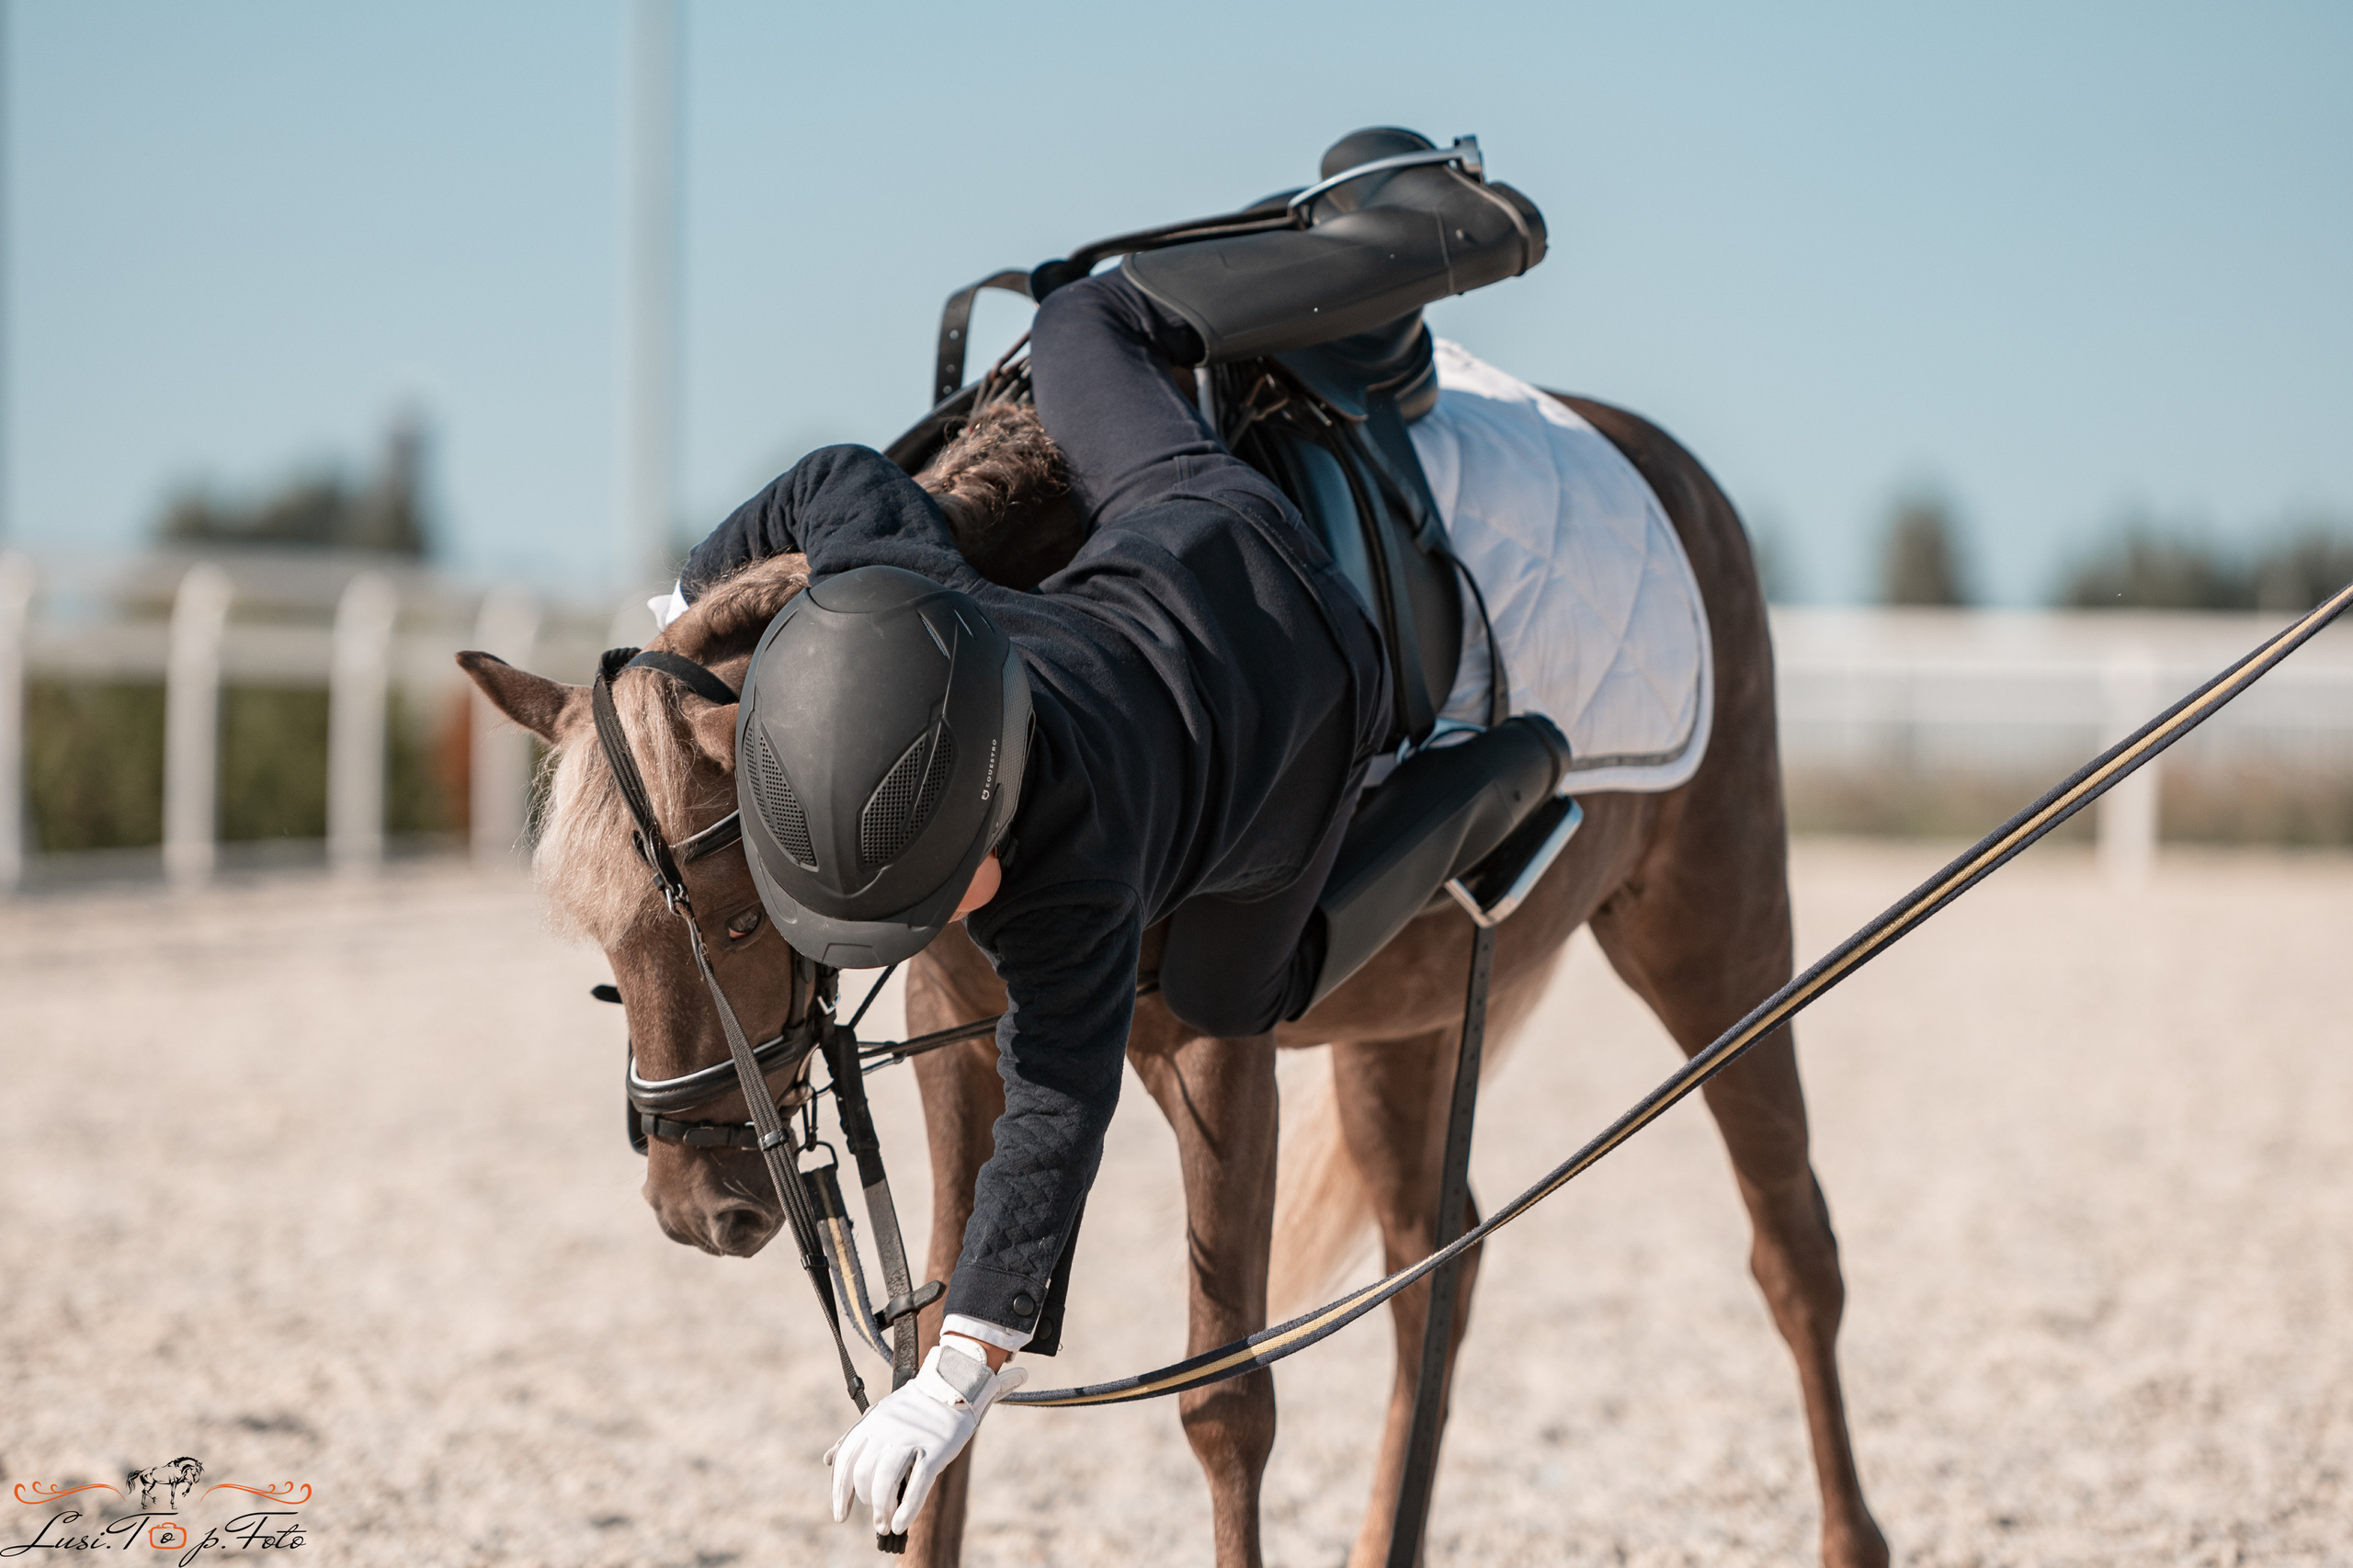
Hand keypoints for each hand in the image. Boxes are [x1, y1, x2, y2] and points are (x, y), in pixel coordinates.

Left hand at [826, 1339, 1026, 1535]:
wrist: (953, 1385)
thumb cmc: (915, 1408)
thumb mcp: (879, 1415)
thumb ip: (855, 1439)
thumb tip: (828, 1460)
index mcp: (870, 1422)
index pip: (845, 1461)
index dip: (840, 1492)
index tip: (841, 1514)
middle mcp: (886, 1430)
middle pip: (863, 1475)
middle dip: (866, 1502)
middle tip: (876, 1519)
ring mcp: (911, 1440)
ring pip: (885, 1481)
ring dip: (882, 1510)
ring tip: (885, 1524)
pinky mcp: (935, 1450)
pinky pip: (917, 1484)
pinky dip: (907, 1509)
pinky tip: (900, 1525)